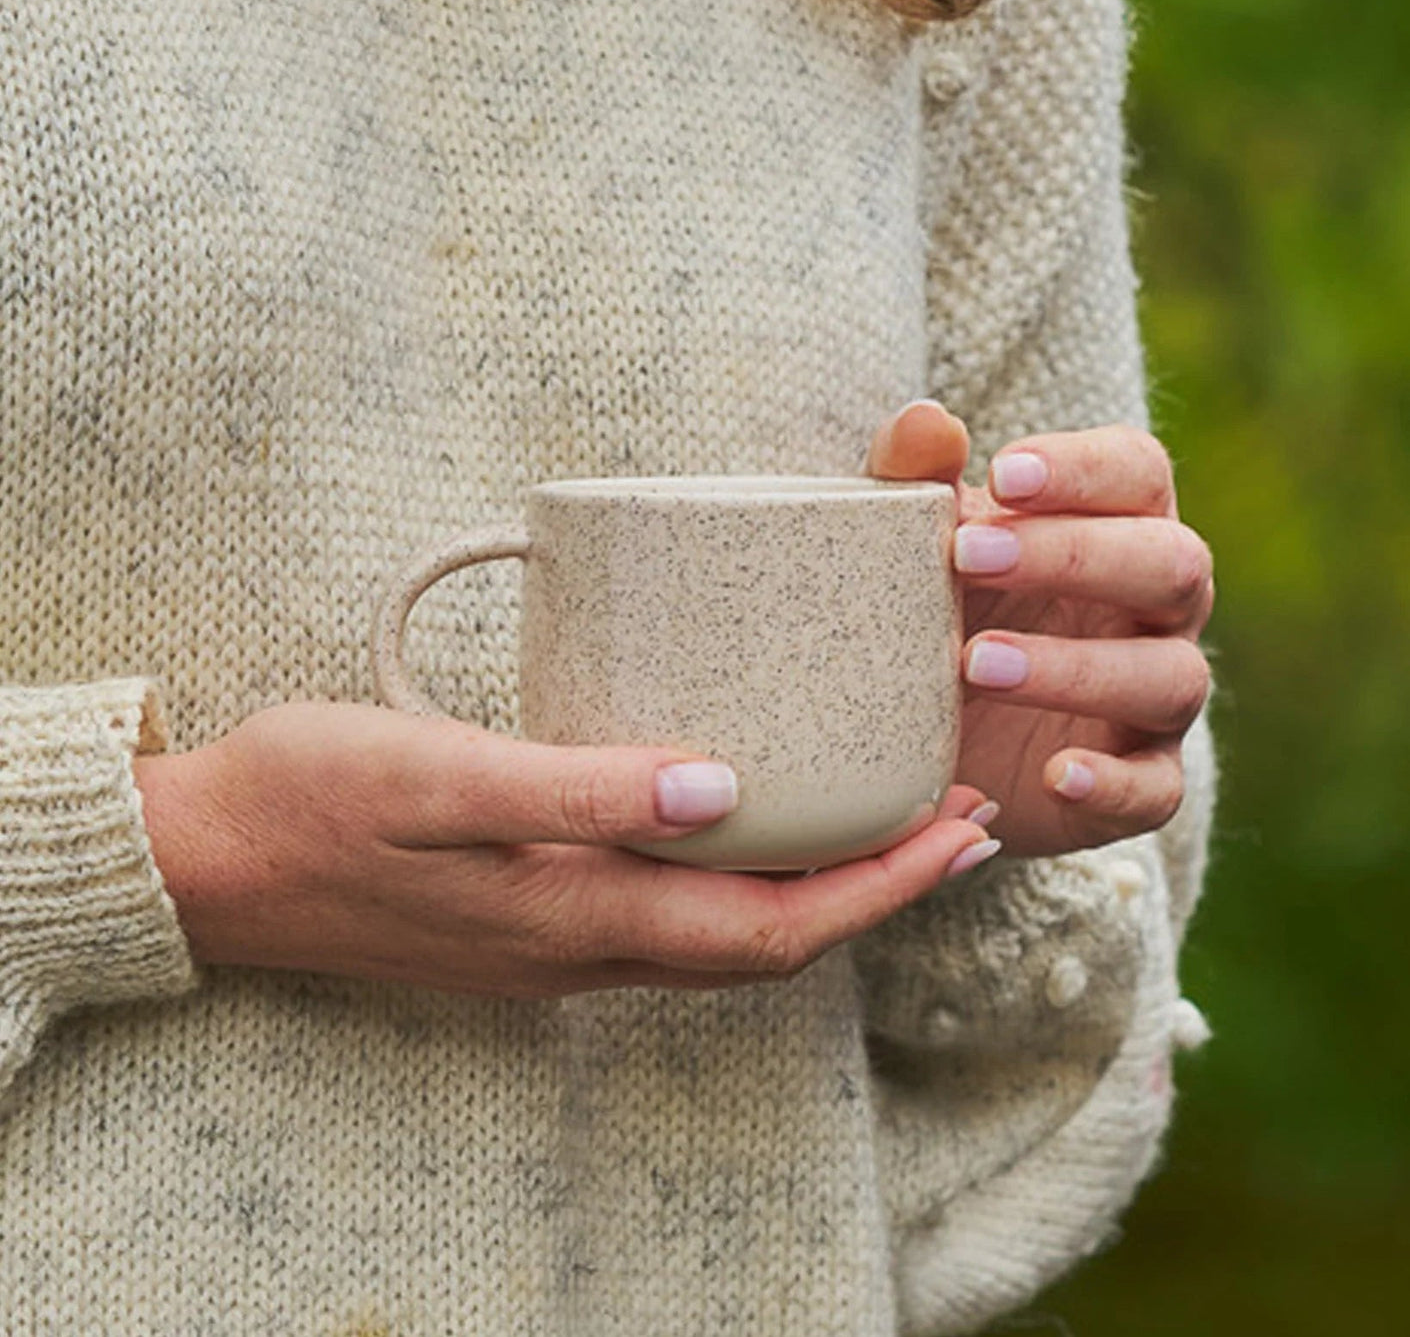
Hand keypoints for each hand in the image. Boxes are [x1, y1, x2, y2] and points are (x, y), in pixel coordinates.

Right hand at [134, 702, 996, 997]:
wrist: (212, 860)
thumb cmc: (315, 797)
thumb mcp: (441, 776)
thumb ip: (583, 789)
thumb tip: (726, 791)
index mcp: (574, 917)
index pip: (769, 928)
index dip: (880, 888)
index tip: (961, 830)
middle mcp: (581, 950)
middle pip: (767, 944)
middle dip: (876, 892)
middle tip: (954, 821)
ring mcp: (556, 944)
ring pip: (724, 938)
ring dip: (819, 890)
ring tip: (882, 823)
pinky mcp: (530, 919)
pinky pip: (673, 918)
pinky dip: (743, 882)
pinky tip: (751, 822)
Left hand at [868, 402, 1213, 858]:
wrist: (942, 736)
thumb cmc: (944, 606)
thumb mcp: (921, 545)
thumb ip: (917, 483)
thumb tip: (922, 421)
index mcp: (1118, 526)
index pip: (1138, 473)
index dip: (1081, 470)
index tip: (1001, 473)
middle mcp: (1157, 608)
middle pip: (1168, 564)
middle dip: (1073, 556)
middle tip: (967, 558)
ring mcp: (1157, 699)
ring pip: (1168, 676)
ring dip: (1077, 668)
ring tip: (977, 665)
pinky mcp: (1139, 782)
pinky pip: (1154, 790)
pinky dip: (1112, 784)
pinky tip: (1056, 773)